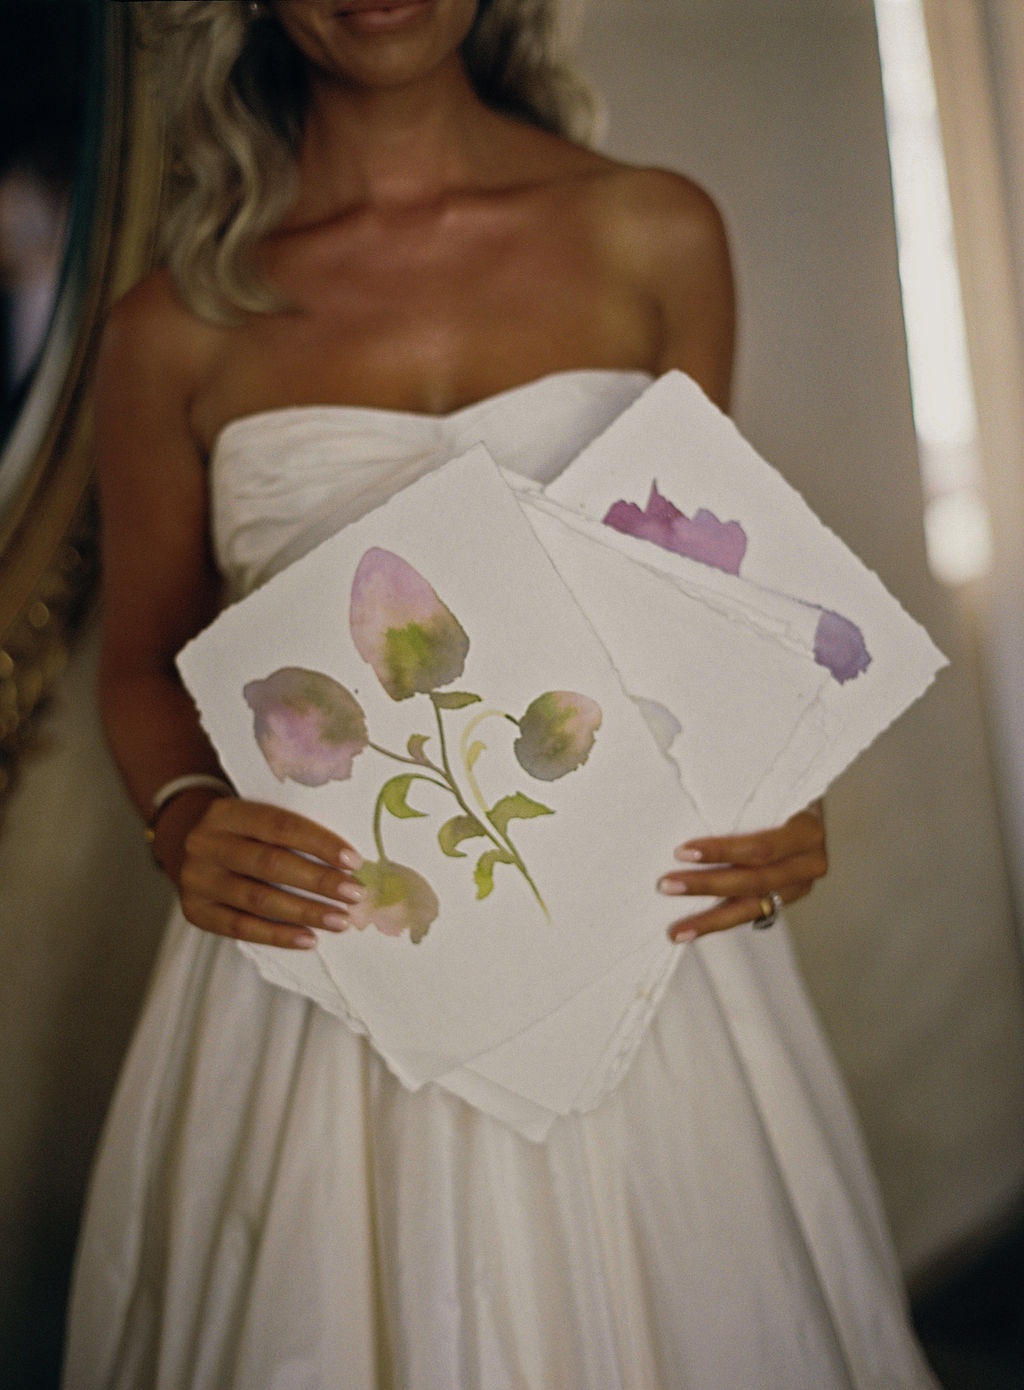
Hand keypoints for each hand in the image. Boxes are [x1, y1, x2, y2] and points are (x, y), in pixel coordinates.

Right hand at [162, 792, 366, 949]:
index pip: (280, 826)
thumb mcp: (254, 819)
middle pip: (270, 864)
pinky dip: (278, 936)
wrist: (187, 849)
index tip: (353, 861)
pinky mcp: (195, 911)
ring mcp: (197, 879)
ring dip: (304, 912)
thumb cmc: (241, 835)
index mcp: (228, 812)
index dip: (319, 843)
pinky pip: (241, 928)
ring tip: (339, 921)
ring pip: (257, 900)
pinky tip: (308, 939)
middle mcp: (206, 843)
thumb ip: (290, 833)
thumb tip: (348, 862)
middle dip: (318, 881)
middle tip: (354, 894)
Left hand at [657, 804, 826, 941]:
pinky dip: (719, 921)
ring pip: (751, 908)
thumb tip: (690, 792)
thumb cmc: (783, 791)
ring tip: (676, 930)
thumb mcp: (773, 787)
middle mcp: (809, 863)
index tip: (682, 851)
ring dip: (709, 919)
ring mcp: (799, 886)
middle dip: (706, 885)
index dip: (721, 851)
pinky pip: (750, 913)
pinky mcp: (785, 900)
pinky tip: (692, 929)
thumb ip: (743, 795)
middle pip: (753, 881)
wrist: (810, 810)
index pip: (761, 847)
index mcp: (807, 831)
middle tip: (666, 885)